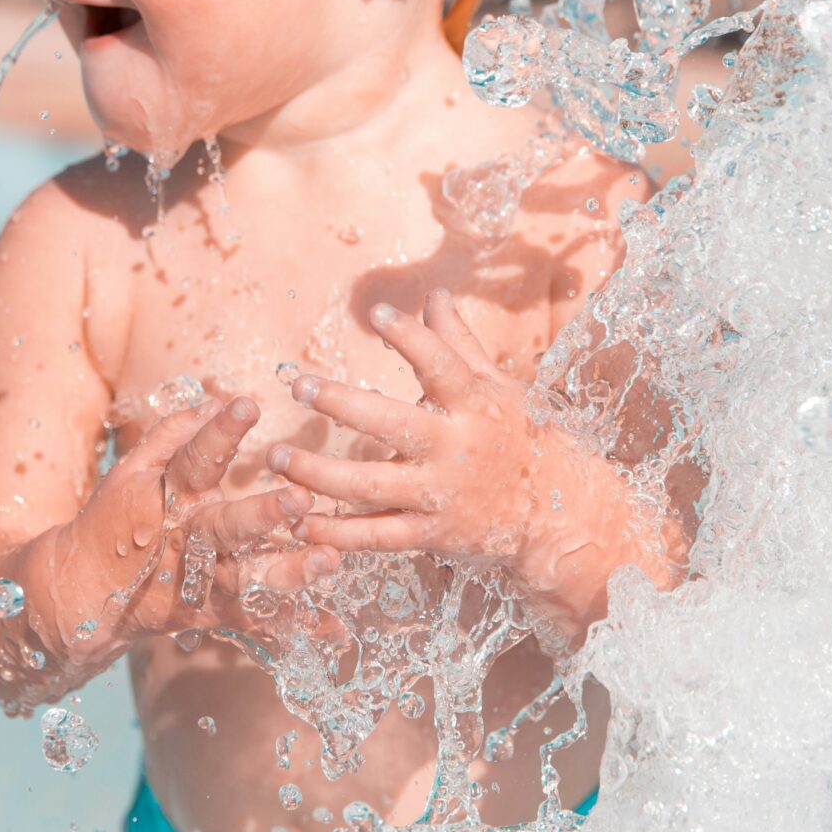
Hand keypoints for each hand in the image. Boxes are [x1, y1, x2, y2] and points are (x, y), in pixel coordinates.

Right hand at [62, 397, 324, 651]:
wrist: (83, 593)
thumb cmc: (112, 520)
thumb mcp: (130, 472)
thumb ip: (171, 436)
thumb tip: (213, 401)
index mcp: (167, 499)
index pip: (194, 459)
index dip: (219, 432)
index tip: (248, 404)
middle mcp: (186, 540)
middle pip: (226, 528)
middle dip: (263, 514)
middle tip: (301, 499)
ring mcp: (199, 581)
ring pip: (246, 578)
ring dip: (288, 571)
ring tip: (329, 560)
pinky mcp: (210, 614)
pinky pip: (257, 620)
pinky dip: (296, 624)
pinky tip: (335, 627)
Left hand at [266, 290, 576, 568]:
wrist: (554, 512)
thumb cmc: (517, 437)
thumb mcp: (496, 386)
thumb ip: (458, 343)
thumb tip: (434, 295)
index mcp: (474, 404)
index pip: (441, 365)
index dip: (411, 338)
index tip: (377, 312)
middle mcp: (456, 448)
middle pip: (392, 424)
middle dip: (342, 404)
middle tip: (298, 386)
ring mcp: (441, 495)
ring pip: (371, 485)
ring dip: (319, 474)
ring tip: (278, 456)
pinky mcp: (431, 535)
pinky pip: (377, 536)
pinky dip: (337, 534)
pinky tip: (299, 522)